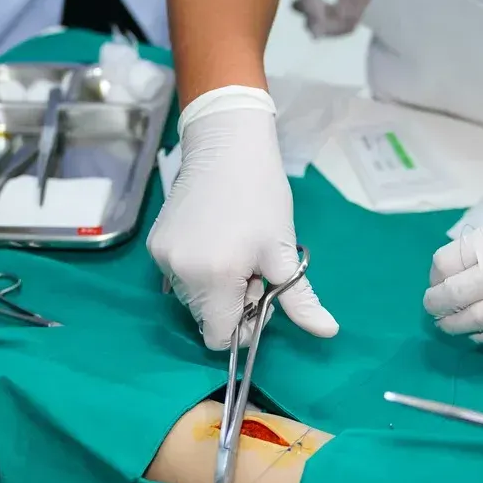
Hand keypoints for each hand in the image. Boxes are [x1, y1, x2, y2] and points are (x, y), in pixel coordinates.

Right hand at [147, 87, 337, 350]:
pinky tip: (214, 240)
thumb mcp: (283, 251)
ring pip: (191, 298)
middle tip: (251, 266)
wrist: (226, 145)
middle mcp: (181, 274)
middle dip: (231, 303)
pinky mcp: (154, 244)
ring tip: (233, 251)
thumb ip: (299, 300)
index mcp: (215, 280)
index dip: (243, 326)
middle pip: (205, 318)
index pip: (218, 337)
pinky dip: (198, 270)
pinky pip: (178, 276)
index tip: (260, 294)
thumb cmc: (262, 196)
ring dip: (215, 288)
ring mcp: (163, 258)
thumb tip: (328, 332)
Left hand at [425, 145, 482, 342]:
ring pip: (472, 321)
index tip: (438, 278)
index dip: (435, 274)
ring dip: (454, 324)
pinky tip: (477, 334)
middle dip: (436, 304)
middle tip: (433, 307)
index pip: (444, 263)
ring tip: (447, 324)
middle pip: (452, 295)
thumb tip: (472, 263)